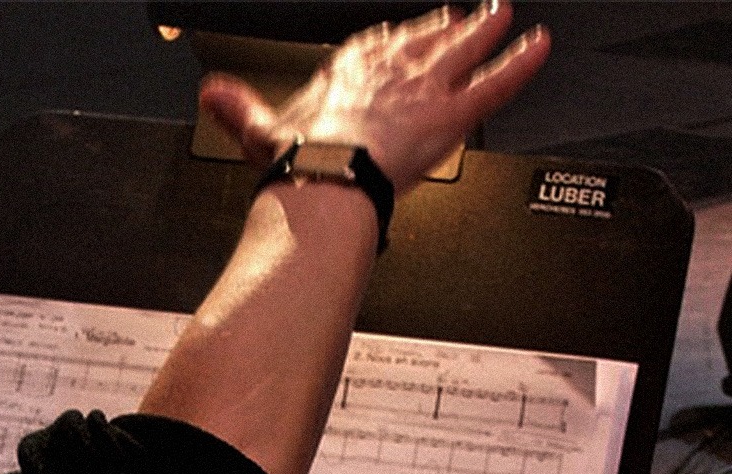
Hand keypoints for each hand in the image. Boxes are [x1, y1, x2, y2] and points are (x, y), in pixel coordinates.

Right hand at [199, 1, 549, 193]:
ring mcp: (426, 87)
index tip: (402, 32)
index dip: (393, 39)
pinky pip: (497, 82)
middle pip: (425, 39)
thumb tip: (209, 94)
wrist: (327, 180)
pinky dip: (521, 63)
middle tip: (464, 16)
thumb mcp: (260, 130)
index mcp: (348, 70)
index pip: (377, 45)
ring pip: (464, 49)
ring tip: (504, 17)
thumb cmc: (299, 161)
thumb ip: (238, 108)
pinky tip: (540, 47)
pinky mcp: (452, 112)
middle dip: (445, 28)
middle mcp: (392, 69)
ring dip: (486, 31)